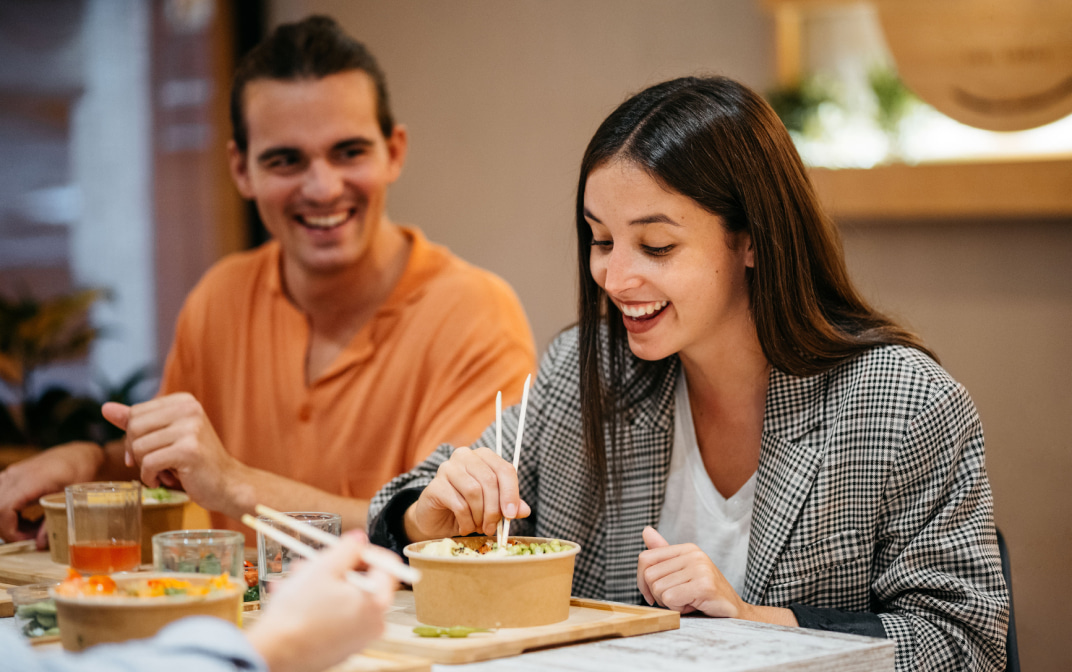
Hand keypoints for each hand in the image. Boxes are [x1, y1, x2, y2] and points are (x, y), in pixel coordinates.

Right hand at [0, 442, 102, 544]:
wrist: (82, 455)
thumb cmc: (82, 472)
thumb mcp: (72, 498)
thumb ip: (54, 520)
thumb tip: (40, 544)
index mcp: (31, 480)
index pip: (4, 509)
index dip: (11, 530)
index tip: (29, 540)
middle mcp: (16, 475)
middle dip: (9, 528)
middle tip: (32, 537)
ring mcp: (12, 474)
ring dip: (7, 520)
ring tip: (31, 528)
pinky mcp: (13, 476)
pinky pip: (0, 496)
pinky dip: (7, 511)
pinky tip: (26, 518)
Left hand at [102, 393, 245, 512]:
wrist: (227, 483)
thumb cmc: (196, 461)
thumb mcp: (166, 437)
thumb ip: (137, 421)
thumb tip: (106, 408)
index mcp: (183, 401)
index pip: (135, 412)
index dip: (134, 437)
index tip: (148, 451)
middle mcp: (188, 409)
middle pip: (134, 427)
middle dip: (137, 451)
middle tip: (155, 464)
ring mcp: (190, 428)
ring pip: (139, 447)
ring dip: (145, 467)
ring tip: (164, 472)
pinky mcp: (189, 450)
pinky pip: (149, 464)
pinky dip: (150, 477)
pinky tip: (164, 480)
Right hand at [247, 530, 399, 671]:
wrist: (275, 653)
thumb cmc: (299, 610)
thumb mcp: (324, 567)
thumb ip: (348, 548)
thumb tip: (360, 539)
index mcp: (378, 601)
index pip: (387, 564)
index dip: (365, 550)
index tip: (344, 547)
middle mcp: (375, 623)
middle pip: (363, 582)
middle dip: (335, 568)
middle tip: (310, 561)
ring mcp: (359, 638)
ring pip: (345, 599)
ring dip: (321, 584)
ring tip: (292, 579)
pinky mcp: (341, 648)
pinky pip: (336, 617)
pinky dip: (320, 605)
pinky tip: (293, 598)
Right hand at [405, 446, 530, 540]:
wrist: (436, 519)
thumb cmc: (467, 509)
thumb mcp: (492, 507)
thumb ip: (508, 505)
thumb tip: (524, 510)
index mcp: (483, 456)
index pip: (504, 469)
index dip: (511, 493)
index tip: (511, 514)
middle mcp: (464, 456)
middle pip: (489, 480)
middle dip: (494, 509)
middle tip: (493, 528)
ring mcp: (447, 468)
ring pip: (474, 491)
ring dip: (479, 516)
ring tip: (478, 527)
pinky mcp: (435, 485)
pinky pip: (458, 504)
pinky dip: (466, 521)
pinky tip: (465, 528)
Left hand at [637, 526, 745, 617]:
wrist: (734, 613)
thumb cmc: (704, 595)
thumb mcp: (682, 572)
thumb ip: (663, 554)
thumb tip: (645, 530)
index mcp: (687, 549)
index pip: (645, 557)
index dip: (642, 580)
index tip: (652, 594)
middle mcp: (694, 554)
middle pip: (649, 576)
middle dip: (657, 595)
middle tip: (678, 599)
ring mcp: (700, 568)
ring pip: (658, 589)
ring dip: (669, 604)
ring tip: (688, 601)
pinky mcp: (704, 586)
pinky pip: (670, 599)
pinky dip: (677, 609)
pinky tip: (693, 606)